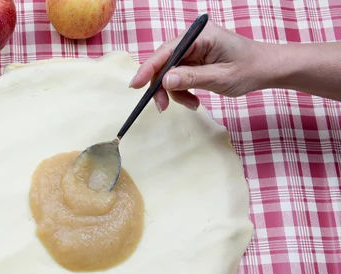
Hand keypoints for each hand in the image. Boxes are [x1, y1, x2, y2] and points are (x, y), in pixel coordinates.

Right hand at [130, 21, 267, 111]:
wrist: (267, 69)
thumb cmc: (249, 69)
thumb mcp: (220, 78)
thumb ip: (191, 78)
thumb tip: (164, 80)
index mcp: (200, 35)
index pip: (166, 51)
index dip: (149, 68)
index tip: (135, 85)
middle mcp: (193, 39)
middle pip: (164, 63)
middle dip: (162, 86)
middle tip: (163, 107)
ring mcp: (193, 49)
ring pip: (169, 72)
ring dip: (174, 92)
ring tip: (191, 104)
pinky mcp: (195, 59)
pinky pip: (178, 75)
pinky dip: (182, 90)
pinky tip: (193, 100)